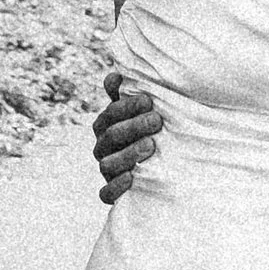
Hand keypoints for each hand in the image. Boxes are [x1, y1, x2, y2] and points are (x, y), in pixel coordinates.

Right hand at [91, 69, 163, 202]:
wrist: (165, 169)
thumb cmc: (152, 132)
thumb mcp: (144, 113)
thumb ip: (129, 95)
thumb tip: (116, 76)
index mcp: (106, 125)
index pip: (111, 114)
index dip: (127, 106)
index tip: (149, 101)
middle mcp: (103, 148)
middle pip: (111, 136)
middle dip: (133, 127)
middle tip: (156, 120)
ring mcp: (107, 171)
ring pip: (108, 164)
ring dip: (128, 154)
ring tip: (151, 146)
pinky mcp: (112, 193)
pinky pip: (106, 193)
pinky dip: (116, 187)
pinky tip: (132, 178)